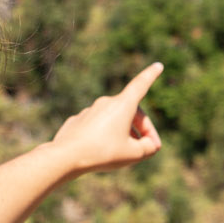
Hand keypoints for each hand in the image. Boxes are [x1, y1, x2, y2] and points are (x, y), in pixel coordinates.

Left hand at [51, 62, 165, 175]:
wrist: (65, 157)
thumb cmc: (103, 153)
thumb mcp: (133, 154)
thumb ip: (148, 148)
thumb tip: (149, 144)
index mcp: (123, 105)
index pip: (140, 85)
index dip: (151, 75)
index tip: (158, 65)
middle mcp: (106, 103)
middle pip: (131, 111)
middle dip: (142, 128)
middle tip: (148, 148)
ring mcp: (90, 111)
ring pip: (114, 120)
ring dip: (123, 133)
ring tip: (125, 153)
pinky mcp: (78, 121)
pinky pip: (97, 127)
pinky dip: (105, 136)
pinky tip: (103, 151)